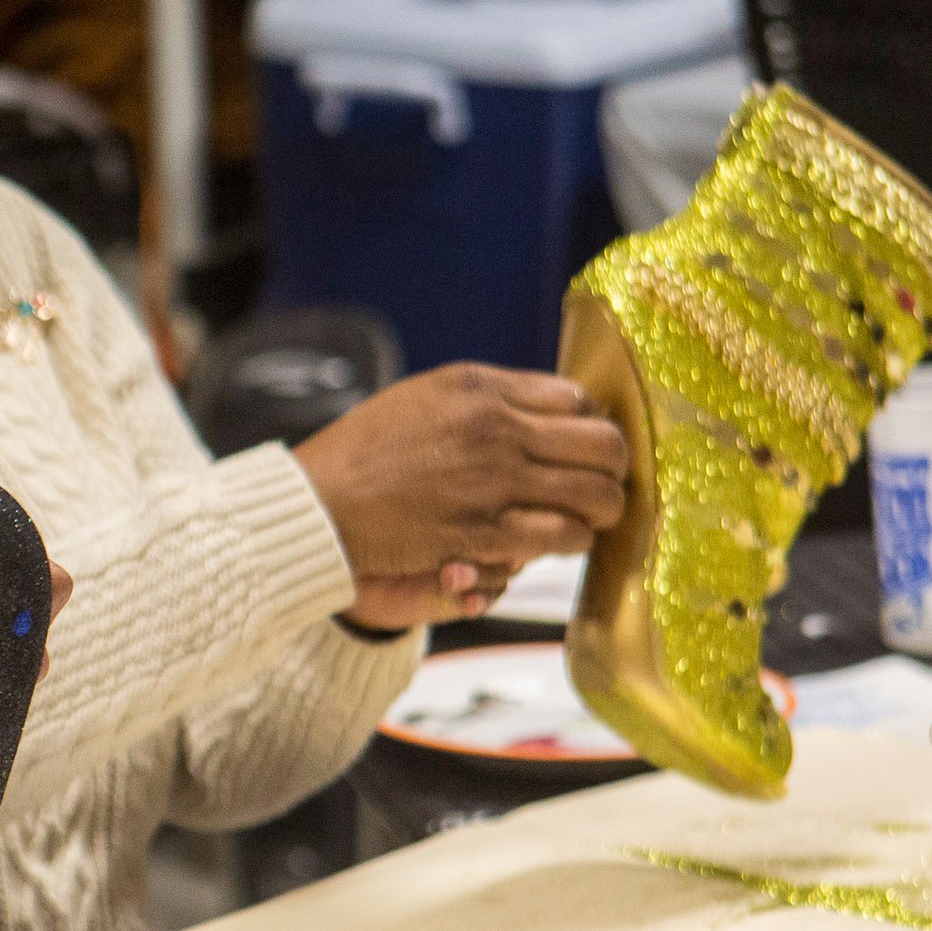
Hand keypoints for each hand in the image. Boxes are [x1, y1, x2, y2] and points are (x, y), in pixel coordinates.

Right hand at [294, 363, 626, 622]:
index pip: (578, 399)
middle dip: (613, 469)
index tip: (582, 447)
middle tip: (601, 484)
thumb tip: (552, 408)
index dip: (590, 426)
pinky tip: (559, 542)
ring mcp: (492, 482)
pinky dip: (572, 541)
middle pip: (602, 445)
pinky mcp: (484, 531)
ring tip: (586, 518)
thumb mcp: (426, 397)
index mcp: (481, 389)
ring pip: (594, 495)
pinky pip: (561, 536)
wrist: (318, 504)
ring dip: (600, 511)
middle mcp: (495, 429)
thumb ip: (489, 398)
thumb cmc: (366, 451)